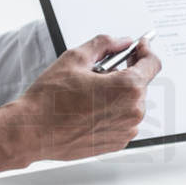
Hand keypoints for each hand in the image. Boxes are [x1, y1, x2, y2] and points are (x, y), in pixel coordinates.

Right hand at [0, 34, 161, 172]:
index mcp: (128, 88)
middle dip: (124, 73)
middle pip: (140, 83)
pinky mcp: (118, 143)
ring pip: (131, 103)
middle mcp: (133, 111)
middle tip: (99, 71)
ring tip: (89, 94)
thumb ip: (104, 44)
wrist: (33, 132)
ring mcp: (127, 130)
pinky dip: (112, 111)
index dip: (145, 51)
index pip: (153, 63)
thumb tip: (121, 42)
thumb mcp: (75, 58)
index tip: (139, 47)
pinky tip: (89, 109)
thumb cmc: (50, 100)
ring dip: (117, 94)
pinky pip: (123, 120)